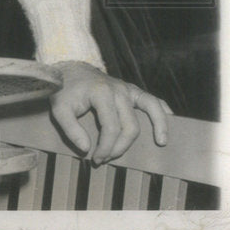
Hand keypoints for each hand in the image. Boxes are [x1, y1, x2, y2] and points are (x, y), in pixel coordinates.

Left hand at [50, 61, 172, 164]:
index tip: (96, 159)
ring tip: (160, 143)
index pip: (111, 128)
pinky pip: (152, 99)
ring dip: (159, 125)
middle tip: (106, 158)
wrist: (67, 70)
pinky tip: (170, 121)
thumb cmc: (64, 91)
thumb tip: (86, 149)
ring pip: (150, 107)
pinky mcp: (130, 90)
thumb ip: (70, 130)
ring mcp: (126, 88)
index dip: (106, 148)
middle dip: (120, 147)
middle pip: (130, 125)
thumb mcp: (59, 109)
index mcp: (101, 93)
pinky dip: (162, 110)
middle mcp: (118, 90)